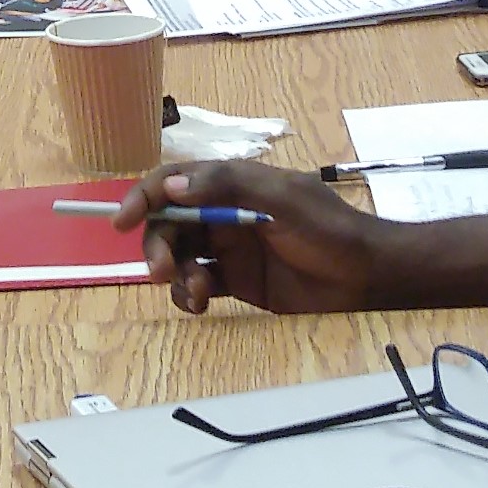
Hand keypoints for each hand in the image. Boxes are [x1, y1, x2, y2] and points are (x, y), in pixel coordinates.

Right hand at [114, 158, 384, 315]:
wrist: (365, 276)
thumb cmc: (327, 230)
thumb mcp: (282, 199)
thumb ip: (227, 187)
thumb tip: (172, 186)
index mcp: (232, 184)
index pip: (175, 182)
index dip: (144, 197)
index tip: (121, 220)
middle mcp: (224, 212)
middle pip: (170, 224)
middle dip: (159, 245)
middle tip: (163, 271)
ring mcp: (229, 247)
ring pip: (180, 256)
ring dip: (175, 274)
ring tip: (195, 294)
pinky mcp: (236, 280)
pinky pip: (197, 284)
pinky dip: (189, 295)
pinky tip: (200, 304)